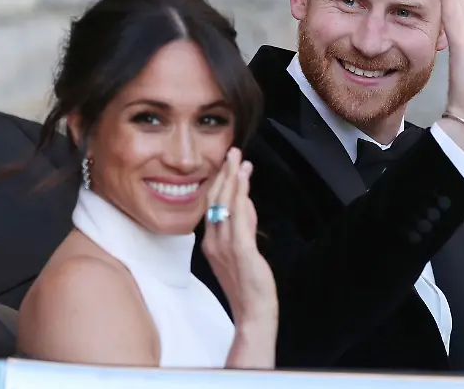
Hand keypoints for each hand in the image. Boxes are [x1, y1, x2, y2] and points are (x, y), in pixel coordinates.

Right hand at [202, 148, 277, 327]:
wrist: (252, 312)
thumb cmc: (248, 284)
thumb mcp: (242, 250)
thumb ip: (243, 226)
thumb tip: (246, 203)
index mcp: (210, 242)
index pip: (212, 205)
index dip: (220, 182)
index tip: (229, 163)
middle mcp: (213, 241)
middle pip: (215, 200)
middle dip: (224, 174)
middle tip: (232, 152)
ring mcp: (225, 245)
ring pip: (225, 204)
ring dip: (232, 178)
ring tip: (238, 158)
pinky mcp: (240, 250)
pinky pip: (238, 217)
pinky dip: (240, 195)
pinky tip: (244, 180)